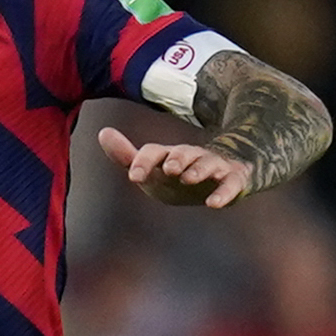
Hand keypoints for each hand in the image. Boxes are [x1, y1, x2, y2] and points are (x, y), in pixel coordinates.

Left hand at [100, 125, 255, 209]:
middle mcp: (191, 157)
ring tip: (188, 179)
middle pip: (183, 153)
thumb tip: (102, 132)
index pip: (154, 152)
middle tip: (168, 169)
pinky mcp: (232, 179)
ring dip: (197, 171)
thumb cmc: (179, 174)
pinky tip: (214, 204)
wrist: (223, 174)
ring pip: (207, 164)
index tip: (133, 177)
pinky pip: (230, 184)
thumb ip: (127, 156)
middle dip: (176, 159)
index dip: (144, 162)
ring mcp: (213, 167)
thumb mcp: (153, 168)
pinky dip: (224, 193)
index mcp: (169, 154)